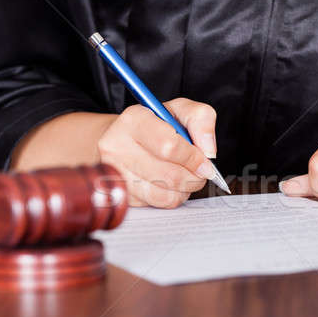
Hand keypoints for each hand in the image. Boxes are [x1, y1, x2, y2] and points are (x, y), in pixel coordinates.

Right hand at [11, 98, 217, 208]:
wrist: (109, 144)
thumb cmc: (149, 127)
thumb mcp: (175, 110)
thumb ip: (200, 119)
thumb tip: (208, 150)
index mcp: (132, 120)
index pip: (170, 143)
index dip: (194, 156)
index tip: (204, 161)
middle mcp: (115, 147)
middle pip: (172, 175)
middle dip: (193, 176)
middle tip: (198, 171)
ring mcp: (111, 174)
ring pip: (165, 195)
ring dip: (183, 190)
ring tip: (180, 177)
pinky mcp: (113, 195)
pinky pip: (155, 206)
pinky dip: (169, 199)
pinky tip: (164, 186)